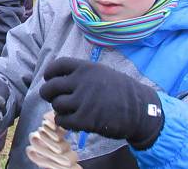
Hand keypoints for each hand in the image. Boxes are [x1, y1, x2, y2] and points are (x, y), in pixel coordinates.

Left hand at [39, 58, 163, 149]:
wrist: (140, 110)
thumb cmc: (121, 91)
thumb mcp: (102, 73)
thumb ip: (82, 75)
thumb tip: (59, 81)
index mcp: (86, 68)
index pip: (58, 65)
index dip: (50, 73)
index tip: (49, 78)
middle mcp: (82, 82)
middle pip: (51, 87)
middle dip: (48, 93)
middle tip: (52, 98)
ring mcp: (83, 101)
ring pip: (56, 104)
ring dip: (59, 108)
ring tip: (68, 110)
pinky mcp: (85, 119)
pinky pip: (62, 120)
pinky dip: (63, 121)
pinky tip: (70, 121)